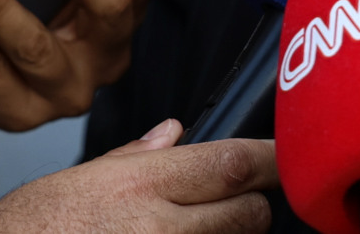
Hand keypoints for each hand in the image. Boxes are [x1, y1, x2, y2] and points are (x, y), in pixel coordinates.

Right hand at [0, 120, 275, 233]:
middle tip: (234, 206)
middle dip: (250, 209)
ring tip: (185, 232)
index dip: (270, 159)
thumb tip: (174, 134)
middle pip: (248, 216)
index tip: (288, 156)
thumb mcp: (71, 182)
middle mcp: (156, 230)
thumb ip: (133, 158)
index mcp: (137, 186)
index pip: (231, 164)